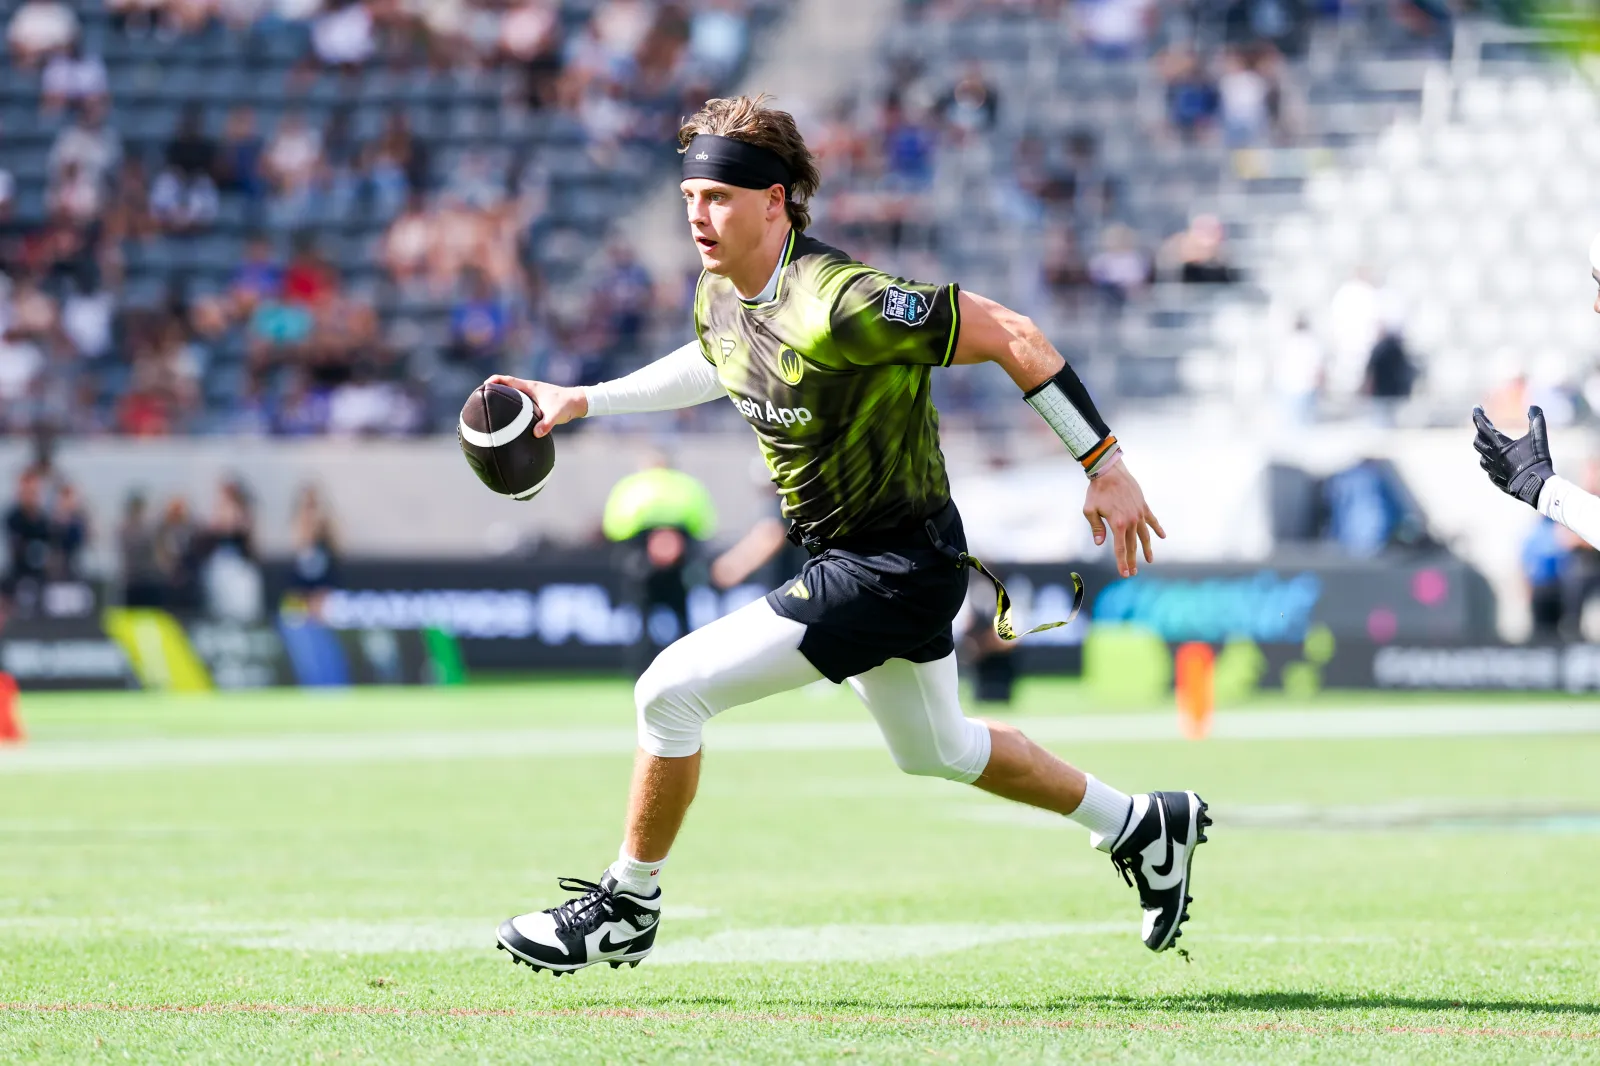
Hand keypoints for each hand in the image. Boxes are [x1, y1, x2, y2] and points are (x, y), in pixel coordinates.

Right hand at [486, 375, 586, 437]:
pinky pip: (519, 402)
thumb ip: (546, 424)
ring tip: (490, 409)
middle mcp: (529, 389)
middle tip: (481, 400)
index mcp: (529, 387)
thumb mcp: (555, 415)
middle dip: (493, 390)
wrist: (579, 402)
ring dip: (502, 398)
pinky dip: (511, 406)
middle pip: (506, 386)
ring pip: (512, 394)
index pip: (506, 380)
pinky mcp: (536, 402)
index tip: (481, 388)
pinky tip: (508, 419)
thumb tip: (536, 434)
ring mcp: (532, 395)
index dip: (492, 381)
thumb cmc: (566, 405)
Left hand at [1083, 460, 1164, 577]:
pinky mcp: (1143, 506)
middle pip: (1133, 545)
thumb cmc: (1097, 490)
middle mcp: (1131, 521)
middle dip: (1132, 560)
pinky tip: (1162, 536)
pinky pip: (1152, 520)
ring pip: (1145, 535)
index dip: (1122, 563)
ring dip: (1147, 549)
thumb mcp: (1089, 510)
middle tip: (1133, 572)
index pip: (1121, 549)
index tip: (1125, 574)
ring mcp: (1139, 513)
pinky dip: (1157, 528)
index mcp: (1117, 524)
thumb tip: (1100, 543)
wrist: (1109, 471)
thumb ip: (1096, 528)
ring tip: (1150, 560)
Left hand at [1472, 405, 1553, 507]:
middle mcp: (1492, 457)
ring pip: (1481, 457)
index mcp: (1499, 446)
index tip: (1476, 408)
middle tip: (1484, 427)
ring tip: (1489, 445)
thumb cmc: (1537, 461)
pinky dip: (1490, 463)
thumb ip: (1536, 421)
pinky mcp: (1497, 480)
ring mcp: (1493, 470)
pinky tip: (1495, 463)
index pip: (1483, 427)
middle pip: (1478, 442)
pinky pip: (1489, 470)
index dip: (1479, 416)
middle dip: (1479, 433)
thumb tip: (1534, 406)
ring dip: (1483, 449)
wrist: (1536, 487)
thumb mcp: (1539, 439)